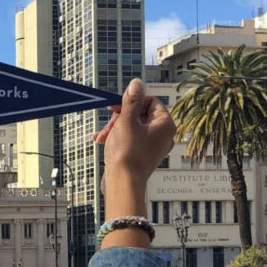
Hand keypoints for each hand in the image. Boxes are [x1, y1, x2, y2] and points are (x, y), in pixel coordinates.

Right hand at [94, 78, 174, 246]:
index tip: (114, 108)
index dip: (130, 102)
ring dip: (114, 128)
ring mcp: (154, 146)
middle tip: (107, 126)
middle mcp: (164, 135)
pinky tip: (102, 141)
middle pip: (139, 114)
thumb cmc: (127, 152)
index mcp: (165, 124)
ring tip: (100, 137)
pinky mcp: (143, 156)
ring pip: (132, 127)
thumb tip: (137, 83)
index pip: (149, 101)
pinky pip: (131, 140)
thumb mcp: (126, 120)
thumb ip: (131, 100)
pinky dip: (118, 138)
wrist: (123, 183)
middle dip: (119, 118)